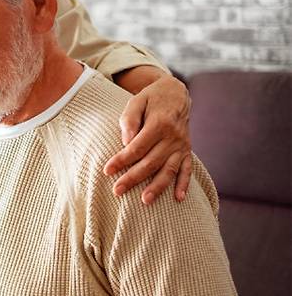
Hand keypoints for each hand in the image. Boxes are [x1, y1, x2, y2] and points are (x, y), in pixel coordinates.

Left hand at [103, 75, 191, 204]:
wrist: (176, 94)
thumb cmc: (150, 99)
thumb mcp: (136, 101)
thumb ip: (129, 120)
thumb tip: (126, 142)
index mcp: (159, 124)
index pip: (137, 147)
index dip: (122, 160)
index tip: (107, 171)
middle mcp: (173, 137)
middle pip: (151, 162)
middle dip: (133, 178)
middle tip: (117, 191)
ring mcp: (182, 145)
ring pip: (169, 169)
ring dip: (158, 187)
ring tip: (145, 201)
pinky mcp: (187, 151)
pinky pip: (187, 169)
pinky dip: (184, 184)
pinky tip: (179, 199)